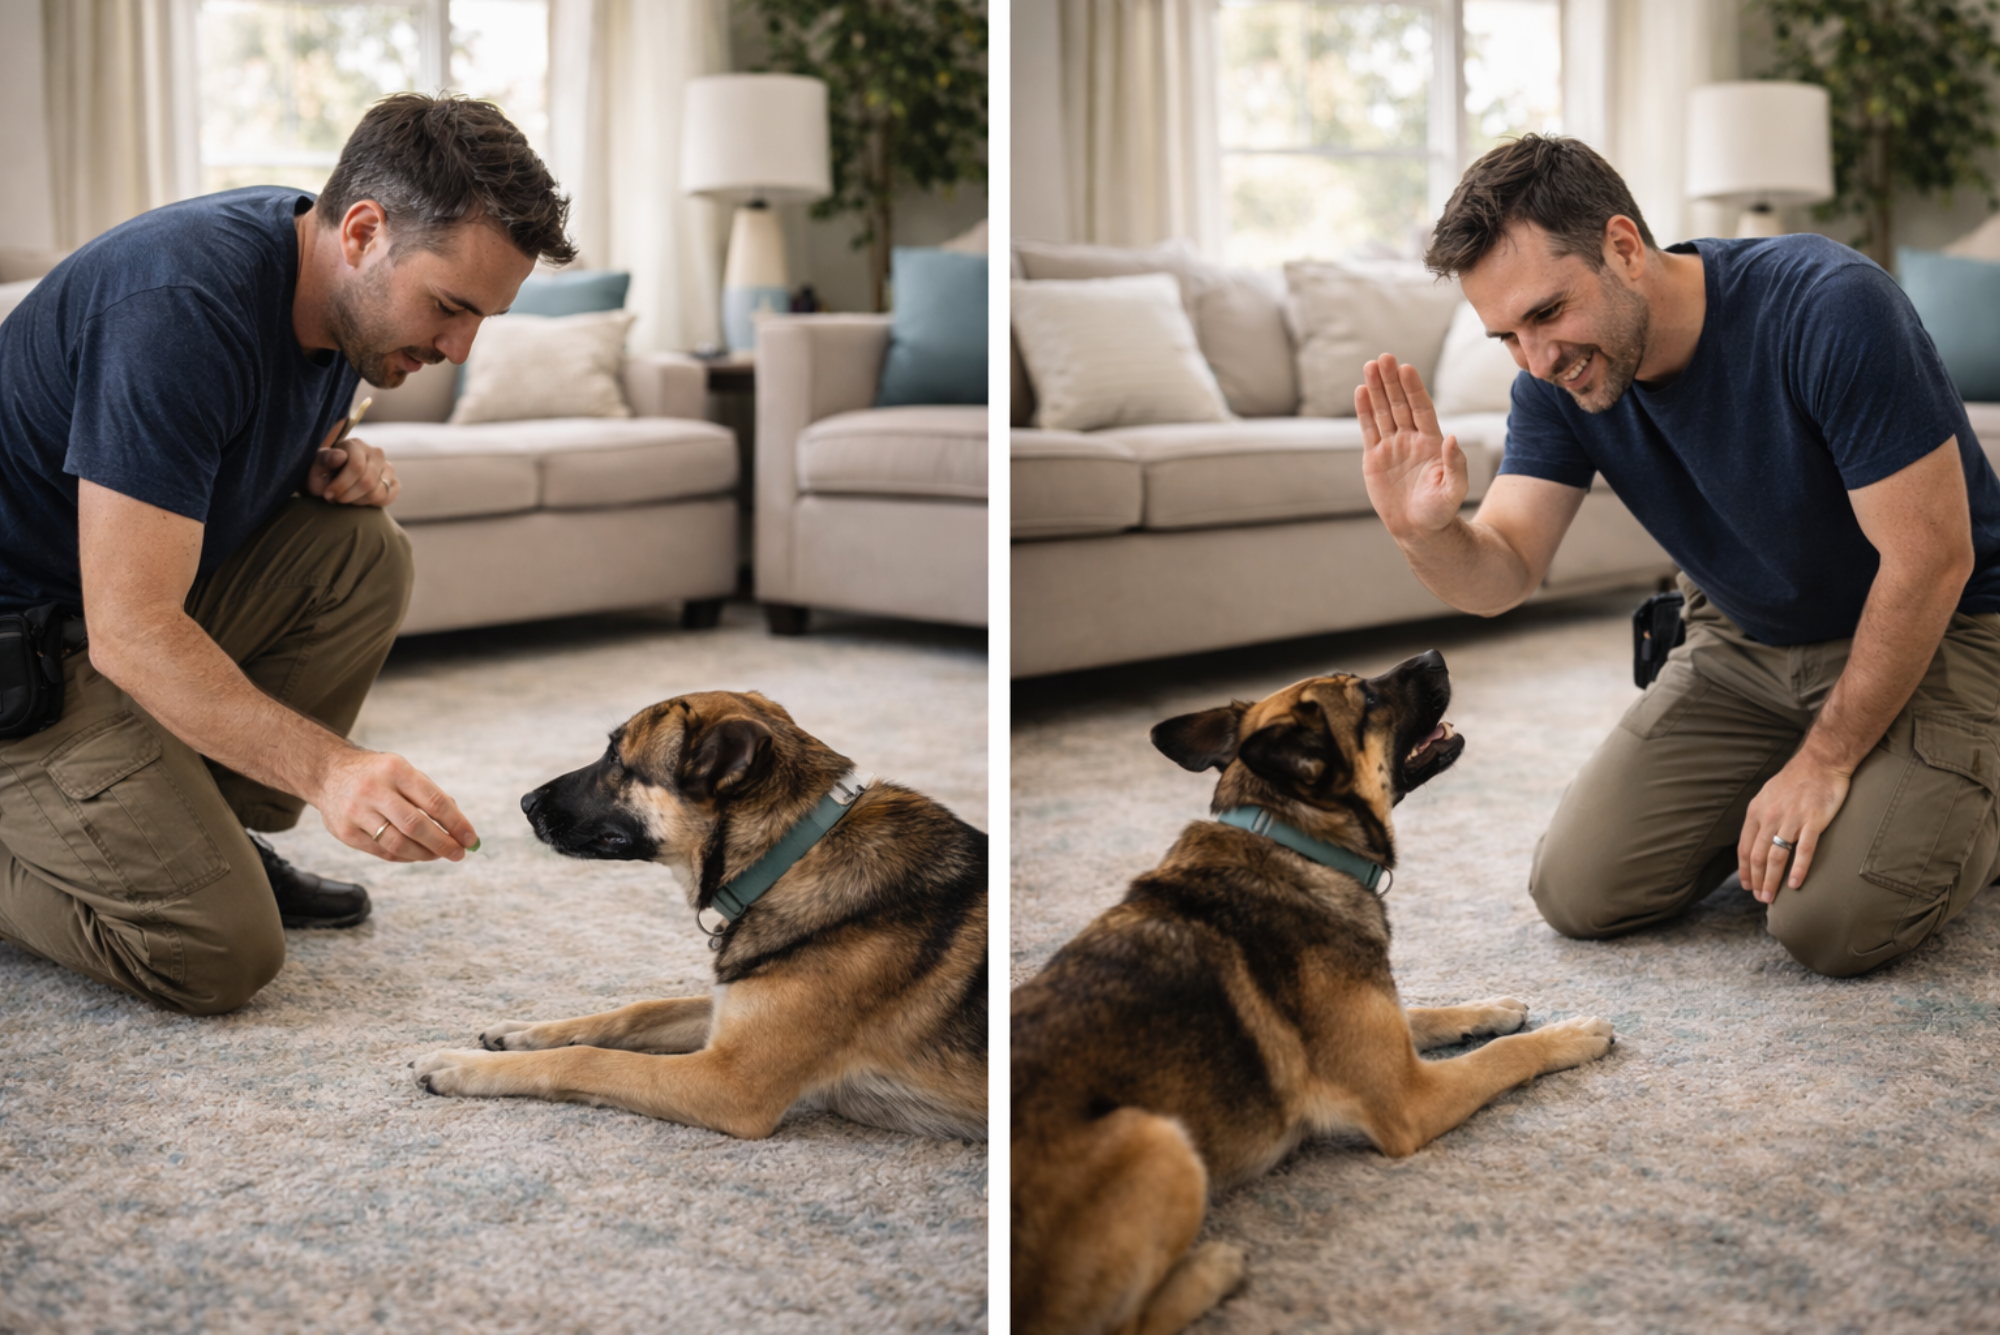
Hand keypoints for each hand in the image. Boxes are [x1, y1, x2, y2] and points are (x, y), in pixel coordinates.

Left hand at [308, 420, 399, 507]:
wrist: (333, 483)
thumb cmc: (322, 475)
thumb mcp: (315, 468)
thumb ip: (324, 460)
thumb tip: (341, 456)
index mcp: (355, 445)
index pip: (357, 466)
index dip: (341, 484)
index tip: (327, 494)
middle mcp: (376, 453)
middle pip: (368, 481)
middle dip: (348, 496)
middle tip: (335, 499)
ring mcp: (388, 468)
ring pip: (377, 492)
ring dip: (357, 501)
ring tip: (346, 498)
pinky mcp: (394, 483)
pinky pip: (387, 498)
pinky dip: (371, 504)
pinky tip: (359, 499)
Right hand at [313, 748, 478, 862]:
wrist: (328, 773)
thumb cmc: (378, 774)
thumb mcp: (403, 771)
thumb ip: (429, 795)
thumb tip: (459, 827)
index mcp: (396, 770)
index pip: (434, 801)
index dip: (456, 823)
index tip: (471, 838)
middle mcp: (374, 790)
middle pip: (416, 826)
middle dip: (443, 844)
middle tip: (459, 854)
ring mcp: (356, 812)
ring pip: (398, 844)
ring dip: (424, 854)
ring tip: (438, 855)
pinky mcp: (344, 832)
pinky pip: (382, 852)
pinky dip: (405, 857)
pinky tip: (416, 854)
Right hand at [1356, 354, 1467, 537]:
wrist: (1418, 529)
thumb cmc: (1440, 511)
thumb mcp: (1454, 491)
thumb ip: (1455, 465)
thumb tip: (1452, 438)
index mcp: (1431, 442)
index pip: (1421, 408)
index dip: (1413, 388)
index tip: (1406, 368)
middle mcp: (1411, 439)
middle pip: (1399, 403)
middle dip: (1391, 381)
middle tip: (1384, 357)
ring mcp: (1392, 446)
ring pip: (1383, 412)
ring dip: (1376, 389)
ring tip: (1369, 366)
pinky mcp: (1375, 458)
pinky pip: (1368, 430)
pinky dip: (1364, 411)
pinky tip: (1360, 391)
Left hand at [1738, 753, 1852, 902]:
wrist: (1821, 762)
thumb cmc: (1796, 780)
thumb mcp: (1768, 796)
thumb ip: (1761, 817)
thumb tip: (1755, 839)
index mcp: (1756, 811)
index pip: (1745, 847)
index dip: (1744, 869)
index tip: (1746, 885)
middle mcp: (1770, 816)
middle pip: (1758, 856)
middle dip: (1757, 880)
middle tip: (1760, 898)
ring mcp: (1791, 819)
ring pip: (1777, 856)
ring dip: (1772, 880)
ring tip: (1771, 897)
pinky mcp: (1813, 820)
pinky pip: (1803, 850)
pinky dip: (1798, 869)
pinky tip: (1794, 884)